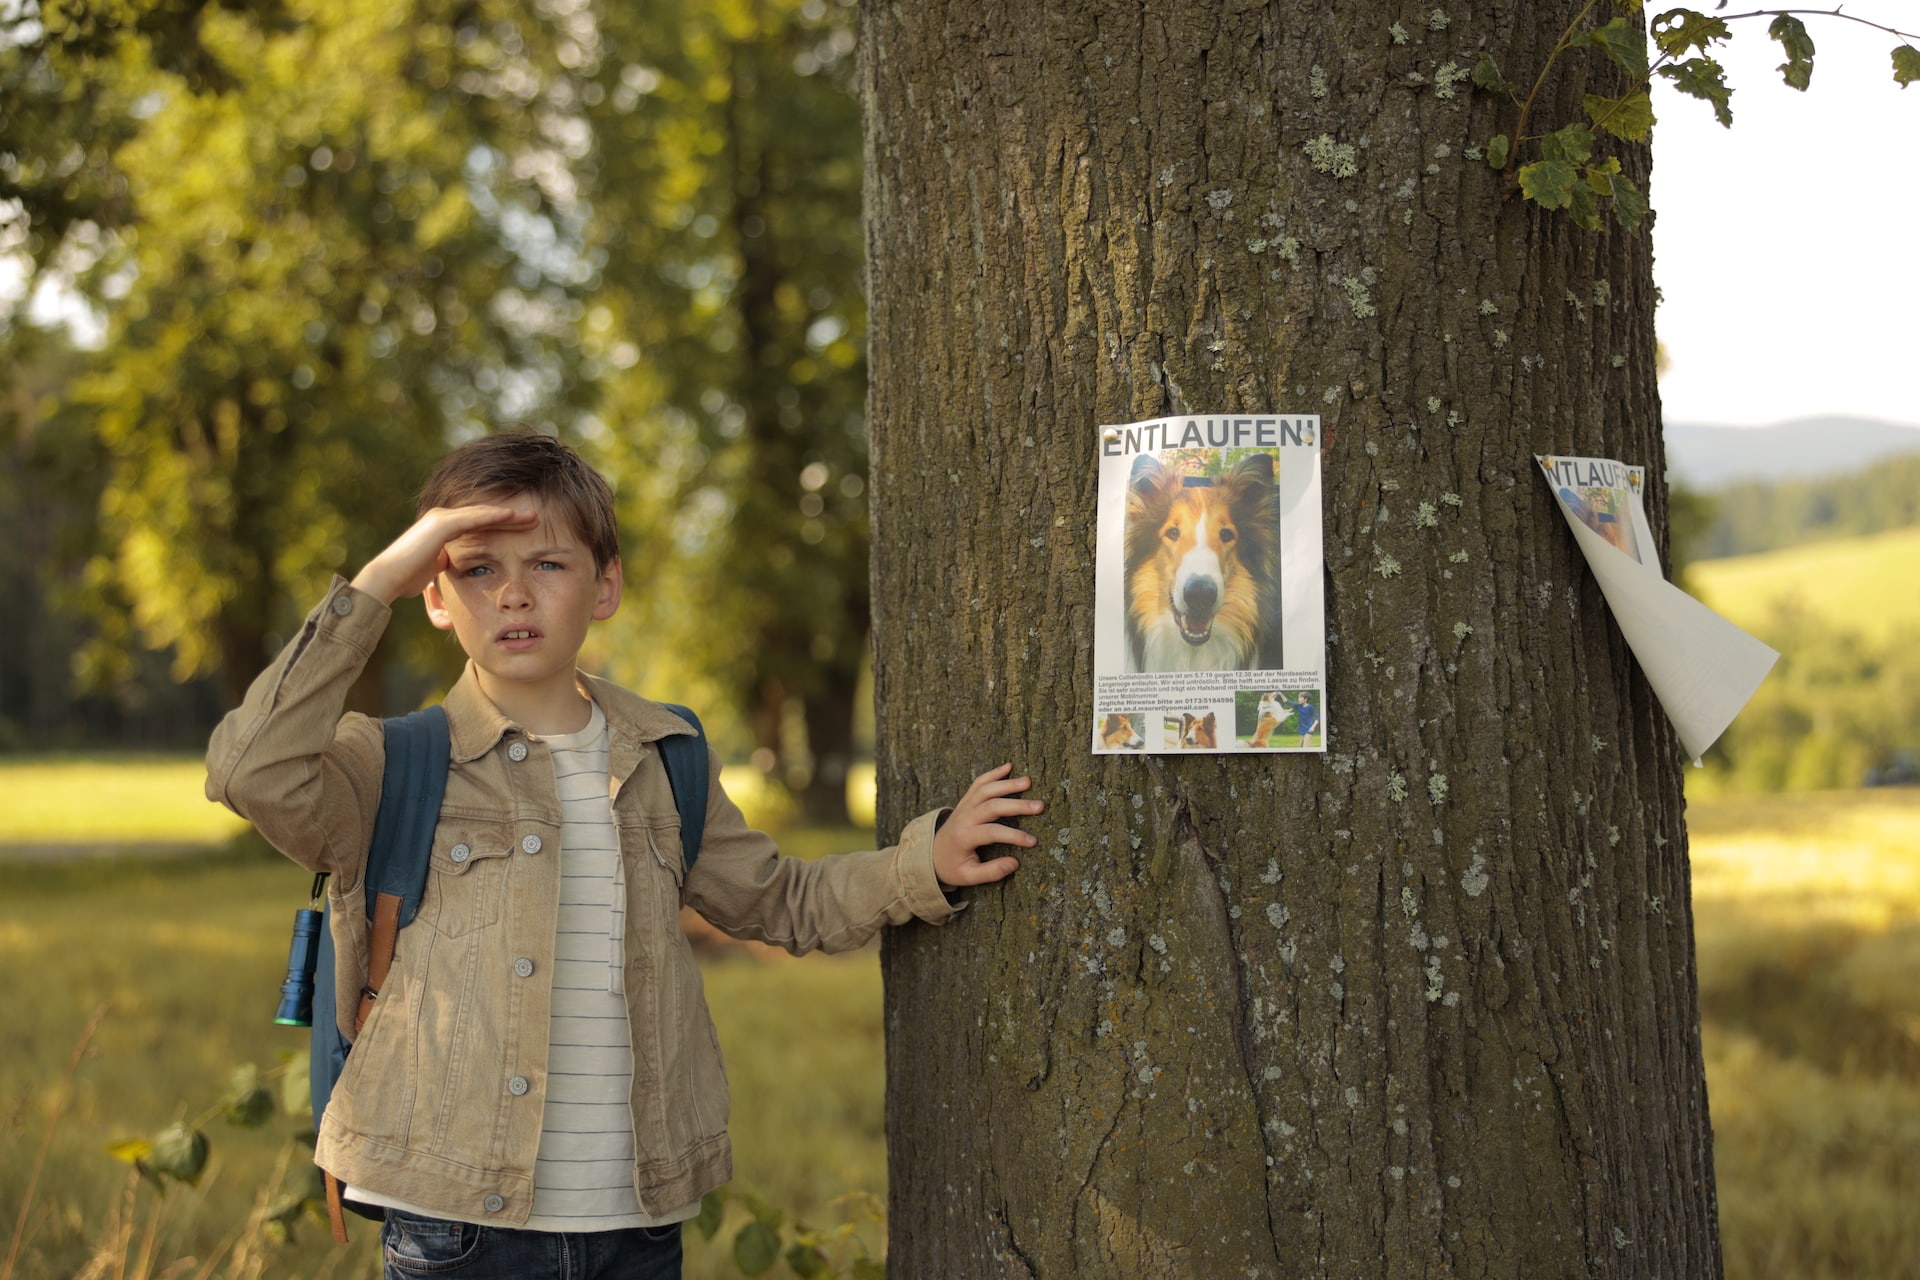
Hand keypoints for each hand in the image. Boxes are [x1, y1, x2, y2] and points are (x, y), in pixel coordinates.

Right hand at [350, 504, 538, 604]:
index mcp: (444, 529)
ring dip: (508, 515)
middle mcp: (443, 518)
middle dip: (511, 519)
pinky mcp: (442, 523)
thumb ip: (448, 569)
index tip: (527, 531)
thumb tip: (458, 582)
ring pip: (483, 514)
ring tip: (532, 517)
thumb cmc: (407, 580)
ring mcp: (442, 518)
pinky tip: (513, 517)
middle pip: (485, 517)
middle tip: (535, 519)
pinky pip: (474, 518)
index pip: (480, 525)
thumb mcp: (436, 573)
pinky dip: (494, 516)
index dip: (504, 527)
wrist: (387, 579)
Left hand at [932, 763, 1040, 888]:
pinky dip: (993, 773)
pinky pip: (979, 783)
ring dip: (1007, 784)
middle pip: (992, 806)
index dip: (1014, 836)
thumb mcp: (968, 877)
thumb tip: (1015, 863)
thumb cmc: (953, 867)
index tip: (1033, 841)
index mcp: (964, 837)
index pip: (992, 832)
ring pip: (986, 790)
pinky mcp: (966, 800)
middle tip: (1039, 806)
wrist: (931, 854)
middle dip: (1017, 805)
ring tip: (1028, 782)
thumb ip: (991, 872)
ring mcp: (964, 806)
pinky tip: (1009, 766)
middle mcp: (963, 818)